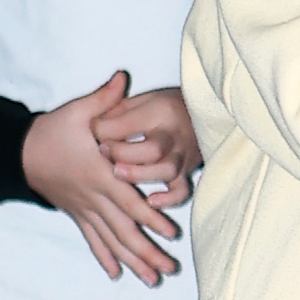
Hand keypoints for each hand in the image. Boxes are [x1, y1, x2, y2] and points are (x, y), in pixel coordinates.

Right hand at [22, 70, 184, 282]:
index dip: (151, 218)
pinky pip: (92, 239)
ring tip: (153, 281)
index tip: (171, 233)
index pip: (130, 201)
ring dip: (133, 261)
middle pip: (125, 231)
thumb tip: (123, 77)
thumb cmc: (53, 131)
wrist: (19, 153)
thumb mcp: (77, 111)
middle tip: (170, 270)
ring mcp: (85, 210)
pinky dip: (105, 257)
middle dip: (148, 251)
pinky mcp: (77, 214)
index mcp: (99, 176)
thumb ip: (104, 98)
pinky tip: (116, 274)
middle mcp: (94, 198)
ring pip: (112, 241)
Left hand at [97, 79, 199, 206]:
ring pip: (166, 170)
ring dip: (140, 174)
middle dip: (123, 153)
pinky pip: (182, 190)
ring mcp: (183, 155)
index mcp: (160, 111)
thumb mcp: (142, 98)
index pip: (128, 122)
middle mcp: (174, 134)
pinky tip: (150, 202)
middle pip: (152, 149)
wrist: (207, 112)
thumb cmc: (167, 106)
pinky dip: (168, 199)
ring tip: (118, 174)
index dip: (104, 128)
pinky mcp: (187, 172)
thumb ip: (117, 108)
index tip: (92, 130)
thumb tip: (93, 124)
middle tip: (103, 152)